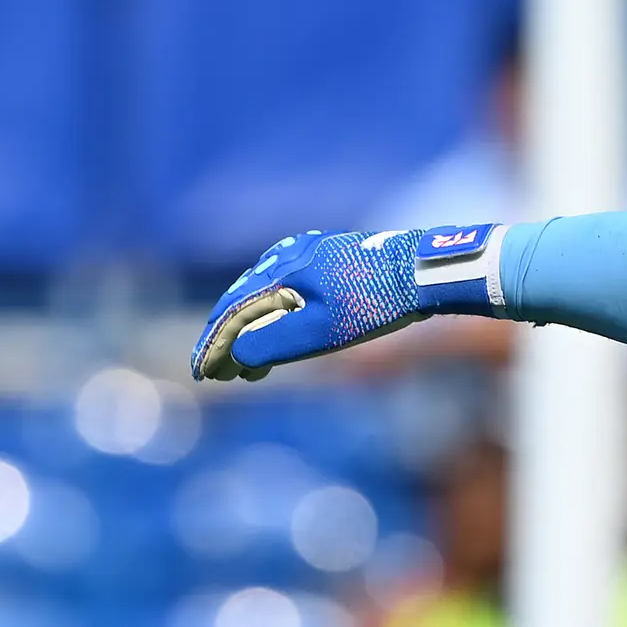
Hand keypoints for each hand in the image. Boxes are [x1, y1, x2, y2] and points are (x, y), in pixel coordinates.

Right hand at [193, 222, 502, 381]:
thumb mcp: (320, 333)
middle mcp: (286, 256)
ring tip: (248, 363)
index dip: (214, 346)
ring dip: (250, 328)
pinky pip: (285, 283)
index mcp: (279, 273)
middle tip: (217, 371)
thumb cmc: (373, 305)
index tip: (203, 374)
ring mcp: (308, 252)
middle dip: (227, 339)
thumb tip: (234, 353)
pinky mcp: (328, 256)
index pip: (233, 313)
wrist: (423, 272)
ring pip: (263, 291)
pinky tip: (276, 323)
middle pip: (243, 300)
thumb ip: (273, 343)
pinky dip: (273, 310)